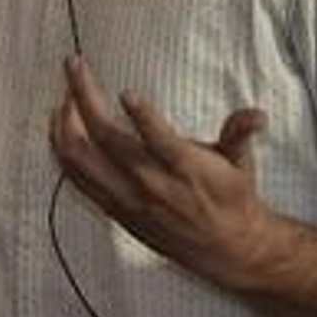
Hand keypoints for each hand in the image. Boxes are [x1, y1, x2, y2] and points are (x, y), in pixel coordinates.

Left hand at [48, 55, 271, 287]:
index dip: (144, 118)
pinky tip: (59, 127)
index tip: (127, 92)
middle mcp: (151, 186)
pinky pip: (76, 178)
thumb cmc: (231, 198)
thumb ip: (240, 133)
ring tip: (64, 93)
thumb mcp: (241, 163)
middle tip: (74, 66)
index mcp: (185, 170)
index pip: (160, 143)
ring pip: (80, 160)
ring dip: (65, 123)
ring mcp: (127, 199)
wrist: (227, 250)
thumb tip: (257, 115)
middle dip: (83, 98)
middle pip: (106, 141)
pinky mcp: (114, 210)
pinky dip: (62, 150)